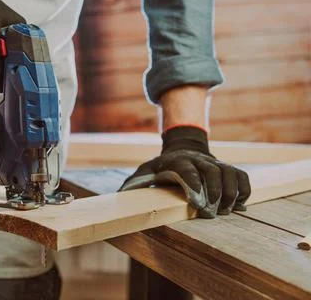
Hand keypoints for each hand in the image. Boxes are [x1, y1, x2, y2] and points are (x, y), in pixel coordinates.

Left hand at [119, 126, 250, 217]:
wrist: (184, 149)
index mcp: (177, 161)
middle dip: (215, 193)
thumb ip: (134, 182)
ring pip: (230, 173)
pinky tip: (239, 206)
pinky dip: (244, 191)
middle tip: (212, 213)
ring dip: (231, 194)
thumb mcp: (145, 171)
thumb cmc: (162, 167)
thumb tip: (119, 195)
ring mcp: (216, 163)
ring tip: (226, 211)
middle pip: (212, 172)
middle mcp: (199, 160)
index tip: (197, 204)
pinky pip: (242, 177)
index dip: (194, 186)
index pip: (187, 171)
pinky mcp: (228, 168)